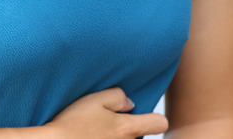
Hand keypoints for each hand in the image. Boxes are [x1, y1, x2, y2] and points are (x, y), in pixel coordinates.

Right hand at [45, 87, 167, 138]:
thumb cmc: (73, 123)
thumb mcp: (96, 99)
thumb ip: (118, 97)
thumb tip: (129, 104)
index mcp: (127, 128)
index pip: (159, 123)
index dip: (154, 118)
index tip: (144, 117)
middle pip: (141, 138)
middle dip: (130, 131)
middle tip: (108, 125)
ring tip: (96, 133)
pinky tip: (90, 138)